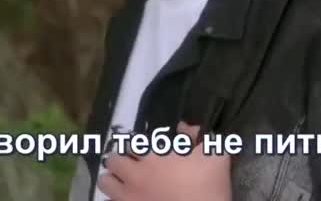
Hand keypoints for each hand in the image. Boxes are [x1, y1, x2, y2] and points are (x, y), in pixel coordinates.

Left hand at [97, 122, 230, 200]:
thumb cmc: (208, 188)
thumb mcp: (215, 156)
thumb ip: (200, 136)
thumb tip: (184, 126)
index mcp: (154, 157)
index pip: (132, 144)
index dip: (136, 146)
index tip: (141, 151)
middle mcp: (135, 175)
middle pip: (113, 160)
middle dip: (119, 159)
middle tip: (128, 164)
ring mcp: (129, 197)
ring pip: (105, 183)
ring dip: (111, 179)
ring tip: (121, 182)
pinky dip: (113, 200)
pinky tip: (126, 200)